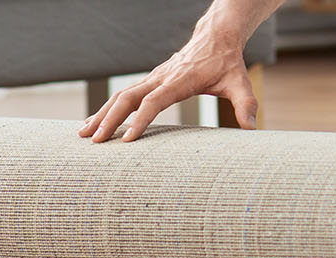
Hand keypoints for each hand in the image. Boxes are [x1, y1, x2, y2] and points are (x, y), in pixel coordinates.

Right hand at [80, 0, 274, 141]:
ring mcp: (152, 78)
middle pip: (128, 98)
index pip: (154, 101)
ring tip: (84, 135)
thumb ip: (246, 104)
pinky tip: (96, 123)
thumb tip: (252, 127)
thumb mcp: (240, 83)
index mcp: (179, 81)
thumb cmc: (227, 63)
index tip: (127, 140)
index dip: (140, 120)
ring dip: (102, 114)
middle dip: (109, 119)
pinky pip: (123, 95)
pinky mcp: (150, 81)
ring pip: (120, 95)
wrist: (215, 38)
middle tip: (94, 142)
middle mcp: (160, 78)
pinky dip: (107, 109)